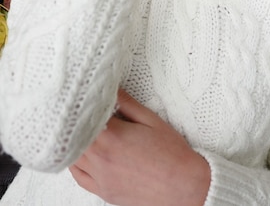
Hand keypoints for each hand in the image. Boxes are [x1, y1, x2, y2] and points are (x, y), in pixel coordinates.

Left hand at [70, 90, 210, 205]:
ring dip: (74, 142)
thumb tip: (111, 89)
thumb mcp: (151, 120)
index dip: (84, 105)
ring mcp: (101, 178)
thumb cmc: (172, 153)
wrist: (184, 186)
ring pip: (73, 156)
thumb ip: (127, 104)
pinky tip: (82, 154)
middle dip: (77, 122)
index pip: (86, 116)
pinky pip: (79, 177)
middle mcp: (102, 159)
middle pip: (74, 136)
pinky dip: (75, 164)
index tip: (85, 96)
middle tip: (82, 110)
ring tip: (82, 129)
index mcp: (113, 137)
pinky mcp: (104, 191)